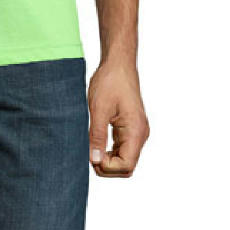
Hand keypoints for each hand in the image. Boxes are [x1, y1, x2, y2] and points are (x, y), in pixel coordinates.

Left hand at [87, 57, 149, 176]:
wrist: (118, 63)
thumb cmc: (110, 81)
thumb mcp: (99, 109)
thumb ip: (97, 136)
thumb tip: (94, 161)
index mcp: (136, 131)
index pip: (126, 165)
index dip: (108, 167)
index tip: (91, 156)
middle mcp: (140, 134)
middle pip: (126, 166)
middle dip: (107, 166)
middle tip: (89, 154)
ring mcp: (137, 131)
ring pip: (124, 159)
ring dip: (108, 159)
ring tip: (90, 148)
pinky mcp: (131, 127)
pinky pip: (123, 148)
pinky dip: (110, 151)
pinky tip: (96, 143)